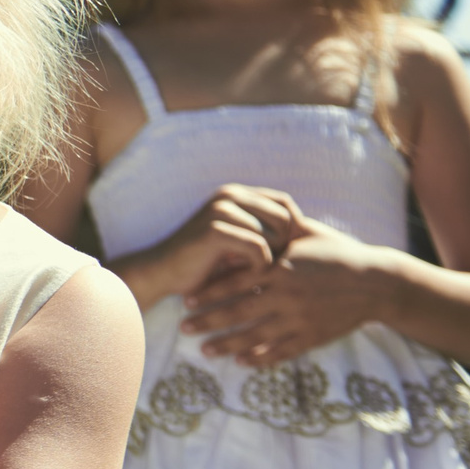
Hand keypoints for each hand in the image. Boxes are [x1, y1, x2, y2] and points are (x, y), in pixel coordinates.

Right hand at [114, 183, 306, 308]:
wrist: (161, 272)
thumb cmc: (203, 261)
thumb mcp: (236, 239)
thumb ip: (263, 229)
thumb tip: (308, 234)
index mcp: (235, 193)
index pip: (284, 203)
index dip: (293, 229)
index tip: (286, 253)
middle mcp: (228, 194)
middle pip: (284, 217)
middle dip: (285, 245)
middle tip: (272, 266)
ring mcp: (220, 209)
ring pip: (272, 234)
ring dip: (271, 259)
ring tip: (258, 272)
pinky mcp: (215, 230)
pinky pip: (258, 247)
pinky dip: (259, 266)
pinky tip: (248, 276)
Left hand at [183, 217, 393, 366]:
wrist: (377, 282)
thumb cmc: (339, 254)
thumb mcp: (307, 236)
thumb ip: (277, 230)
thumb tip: (251, 216)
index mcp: (280, 268)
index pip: (235, 282)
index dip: (209, 292)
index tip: (187, 300)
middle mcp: (286, 295)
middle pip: (238, 311)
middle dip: (208, 321)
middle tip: (184, 327)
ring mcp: (299, 318)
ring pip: (255, 336)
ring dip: (226, 344)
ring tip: (204, 350)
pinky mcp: (313, 336)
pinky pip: (281, 351)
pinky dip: (259, 358)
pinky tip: (240, 362)